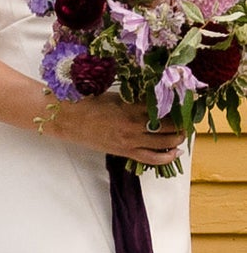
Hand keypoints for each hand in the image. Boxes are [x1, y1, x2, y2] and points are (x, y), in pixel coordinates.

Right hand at [46, 91, 184, 166]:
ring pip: (165, 142)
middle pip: (170, 125)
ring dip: (178, 138)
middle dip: (182, 122)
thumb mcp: (113, 94)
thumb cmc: (86, 101)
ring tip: (183, 132)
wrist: (65, 118)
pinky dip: (167, 156)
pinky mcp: (125, 151)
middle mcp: (134, 124)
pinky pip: (152, 158)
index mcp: (130, 105)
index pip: (164, 106)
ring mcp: (130, 140)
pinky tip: (175, 152)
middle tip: (188, 116)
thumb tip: (155, 98)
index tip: (186, 100)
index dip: (178, 104)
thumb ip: (134, 98)